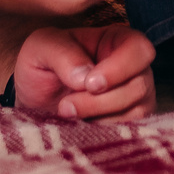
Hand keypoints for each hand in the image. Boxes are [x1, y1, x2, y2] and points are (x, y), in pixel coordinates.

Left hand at [11, 23, 156, 120]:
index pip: (139, 49)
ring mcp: (136, 98)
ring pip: (136, 113)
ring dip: (98, 118)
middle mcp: (134, 69)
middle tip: (66, 105)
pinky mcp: (131, 124)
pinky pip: (130, 133)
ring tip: (67, 114)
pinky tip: (80, 126)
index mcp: (117, 41)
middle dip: (100, 101)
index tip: (89, 84)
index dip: (119, 68)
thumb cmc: (41, 66)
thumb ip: (62, 54)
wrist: (34, 100)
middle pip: (138, 86)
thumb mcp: (41, 47)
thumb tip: (85, 76)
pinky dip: (102, 133)